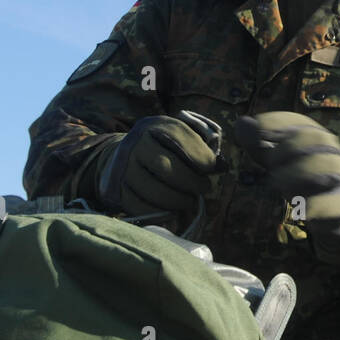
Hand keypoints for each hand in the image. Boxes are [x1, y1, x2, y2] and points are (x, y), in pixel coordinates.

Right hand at [95, 113, 222, 220]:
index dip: (199, 155)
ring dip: (178, 200)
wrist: (122, 156)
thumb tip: (223, 167)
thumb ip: (200, 148)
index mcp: (153, 127)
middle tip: (204, 188)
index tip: (212, 167)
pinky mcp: (116, 190)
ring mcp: (122, 168)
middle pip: (165, 167)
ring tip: (190, 201)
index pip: (178, 138)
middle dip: (191, 181)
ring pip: (153, 190)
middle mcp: (135, 145)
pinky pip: (140, 206)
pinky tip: (173, 210)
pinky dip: (161, 212)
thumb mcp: (178, 138)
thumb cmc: (162, 148)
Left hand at [233, 112, 339, 261]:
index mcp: (317, 138)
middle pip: (318, 139)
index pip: (301, 122)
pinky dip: (319, 206)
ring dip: (300, 174)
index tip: (259, 130)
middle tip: (270, 165)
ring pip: (329, 168)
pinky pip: (336, 202)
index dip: (280, 123)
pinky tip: (301, 211)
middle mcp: (333, 153)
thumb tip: (242, 123)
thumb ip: (260, 145)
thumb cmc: (305, 179)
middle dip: (289, 148)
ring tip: (279, 185)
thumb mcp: (279, 161)